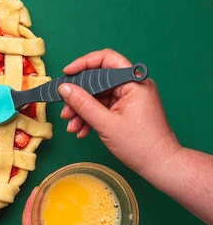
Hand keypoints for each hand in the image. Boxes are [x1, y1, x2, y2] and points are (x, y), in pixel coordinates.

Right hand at [58, 48, 180, 177]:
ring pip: (98, 96)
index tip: (67, 74)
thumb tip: (65, 88)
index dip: (83, 64)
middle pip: (98, 80)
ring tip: (72, 126)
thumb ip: (83, 104)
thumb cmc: (141, 145)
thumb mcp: (106, 123)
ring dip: (82, 110)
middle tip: (66, 109)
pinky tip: (82, 130)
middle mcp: (133, 85)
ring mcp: (130, 97)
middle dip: (79, 96)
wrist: (159, 165)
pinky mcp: (127, 108)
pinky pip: (103, 106)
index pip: (106, 60)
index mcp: (134, 82)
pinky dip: (91, 116)